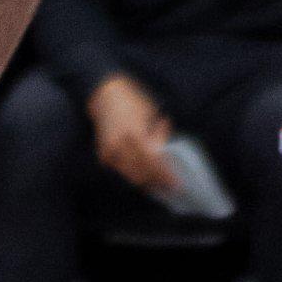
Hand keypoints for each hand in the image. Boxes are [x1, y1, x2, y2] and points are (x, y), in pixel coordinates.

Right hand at [89, 73, 177, 195]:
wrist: (106, 95)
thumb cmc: (133, 101)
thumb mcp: (150, 114)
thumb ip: (158, 134)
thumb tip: (167, 153)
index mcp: (135, 132)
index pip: (153, 162)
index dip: (165, 174)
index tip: (176, 183)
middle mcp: (121, 144)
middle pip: (142, 173)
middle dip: (157, 181)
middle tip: (169, 186)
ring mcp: (110, 151)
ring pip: (131, 176)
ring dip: (146, 180)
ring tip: (159, 183)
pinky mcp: (104, 155)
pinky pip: (121, 170)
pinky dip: (133, 173)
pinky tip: (144, 172)